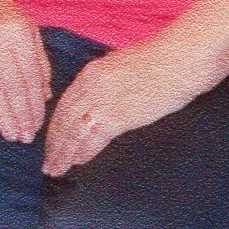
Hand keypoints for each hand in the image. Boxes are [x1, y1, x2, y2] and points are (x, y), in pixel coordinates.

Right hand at [0, 0, 50, 143]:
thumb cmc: (1, 15)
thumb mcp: (27, 30)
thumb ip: (38, 62)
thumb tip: (45, 96)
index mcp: (19, 35)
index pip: (29, 76)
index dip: (34, 104)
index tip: (38, 125)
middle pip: (12, 86)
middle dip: (21, 115)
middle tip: (26, 138)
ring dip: (2, 115)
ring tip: (11, 135)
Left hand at [42, 41, 206, 177]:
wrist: (180, 60)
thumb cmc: (162, 60)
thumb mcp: (123, 65)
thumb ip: (107, 83)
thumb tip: (102, 101)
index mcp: (91, 72)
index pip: (65, 104)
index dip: (56, 126)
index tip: (52, 140)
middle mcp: (91, 87)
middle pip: (64, 120)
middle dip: (54, 144)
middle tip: (48, 162)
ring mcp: (103, 102)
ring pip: (73, 133)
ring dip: (63, 154)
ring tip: (56, 169)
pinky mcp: (118, 117)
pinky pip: (93, 139)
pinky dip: (84, 152)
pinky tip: (78, 162)